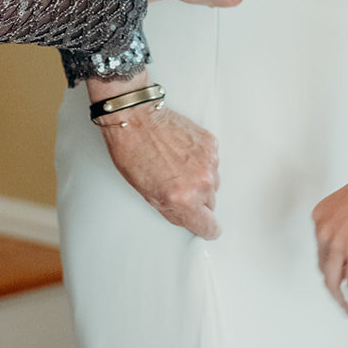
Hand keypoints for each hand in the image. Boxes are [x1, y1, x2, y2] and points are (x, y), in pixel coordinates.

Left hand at [99, 105, 220, 239]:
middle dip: (197, 199)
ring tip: (177, 165)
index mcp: (184, 200)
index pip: (209, 227)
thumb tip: (191, 218)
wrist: (135, 120)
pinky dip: (201, 159)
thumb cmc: (133, 153)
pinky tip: (182, 152)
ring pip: (213, 181)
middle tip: (178, 186)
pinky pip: (212, 161)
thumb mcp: (149, 196)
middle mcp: (201, 182)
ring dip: (200, 178)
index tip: (205, 225)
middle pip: (211, 203)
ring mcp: (209, 161)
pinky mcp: (211, 143)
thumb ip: (176, 211)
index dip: (205, 227)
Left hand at [313, 166, 347, 316]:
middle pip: (324, 267)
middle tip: (340, 297)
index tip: (338, 275)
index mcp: (321, 217)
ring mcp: (337, 244)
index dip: (330, 265)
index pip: (321, 250)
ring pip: (333, 281)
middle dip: (332, 285)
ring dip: (340, 299)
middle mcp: (323, 231)